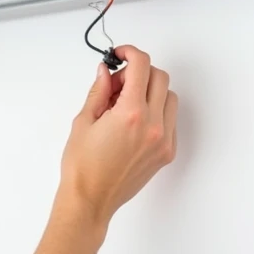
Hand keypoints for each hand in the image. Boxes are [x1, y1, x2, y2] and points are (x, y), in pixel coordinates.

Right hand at [59, 45, 176, 232]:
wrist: (91, 200)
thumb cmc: (82, 165)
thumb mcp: (84, 120)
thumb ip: (99, 90)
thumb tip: (107, 71)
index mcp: (130, 113)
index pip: (142, 66)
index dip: (130, 52)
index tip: (120, 55)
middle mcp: (153, 125)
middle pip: (159, 77)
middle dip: (139, 72)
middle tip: (117, 84)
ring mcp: (163, 140)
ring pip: (169, 97)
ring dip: (151, 91)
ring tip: (125, 104)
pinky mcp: (166, 153)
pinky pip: (171, 120)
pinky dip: (157, 112)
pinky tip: (134, 122)